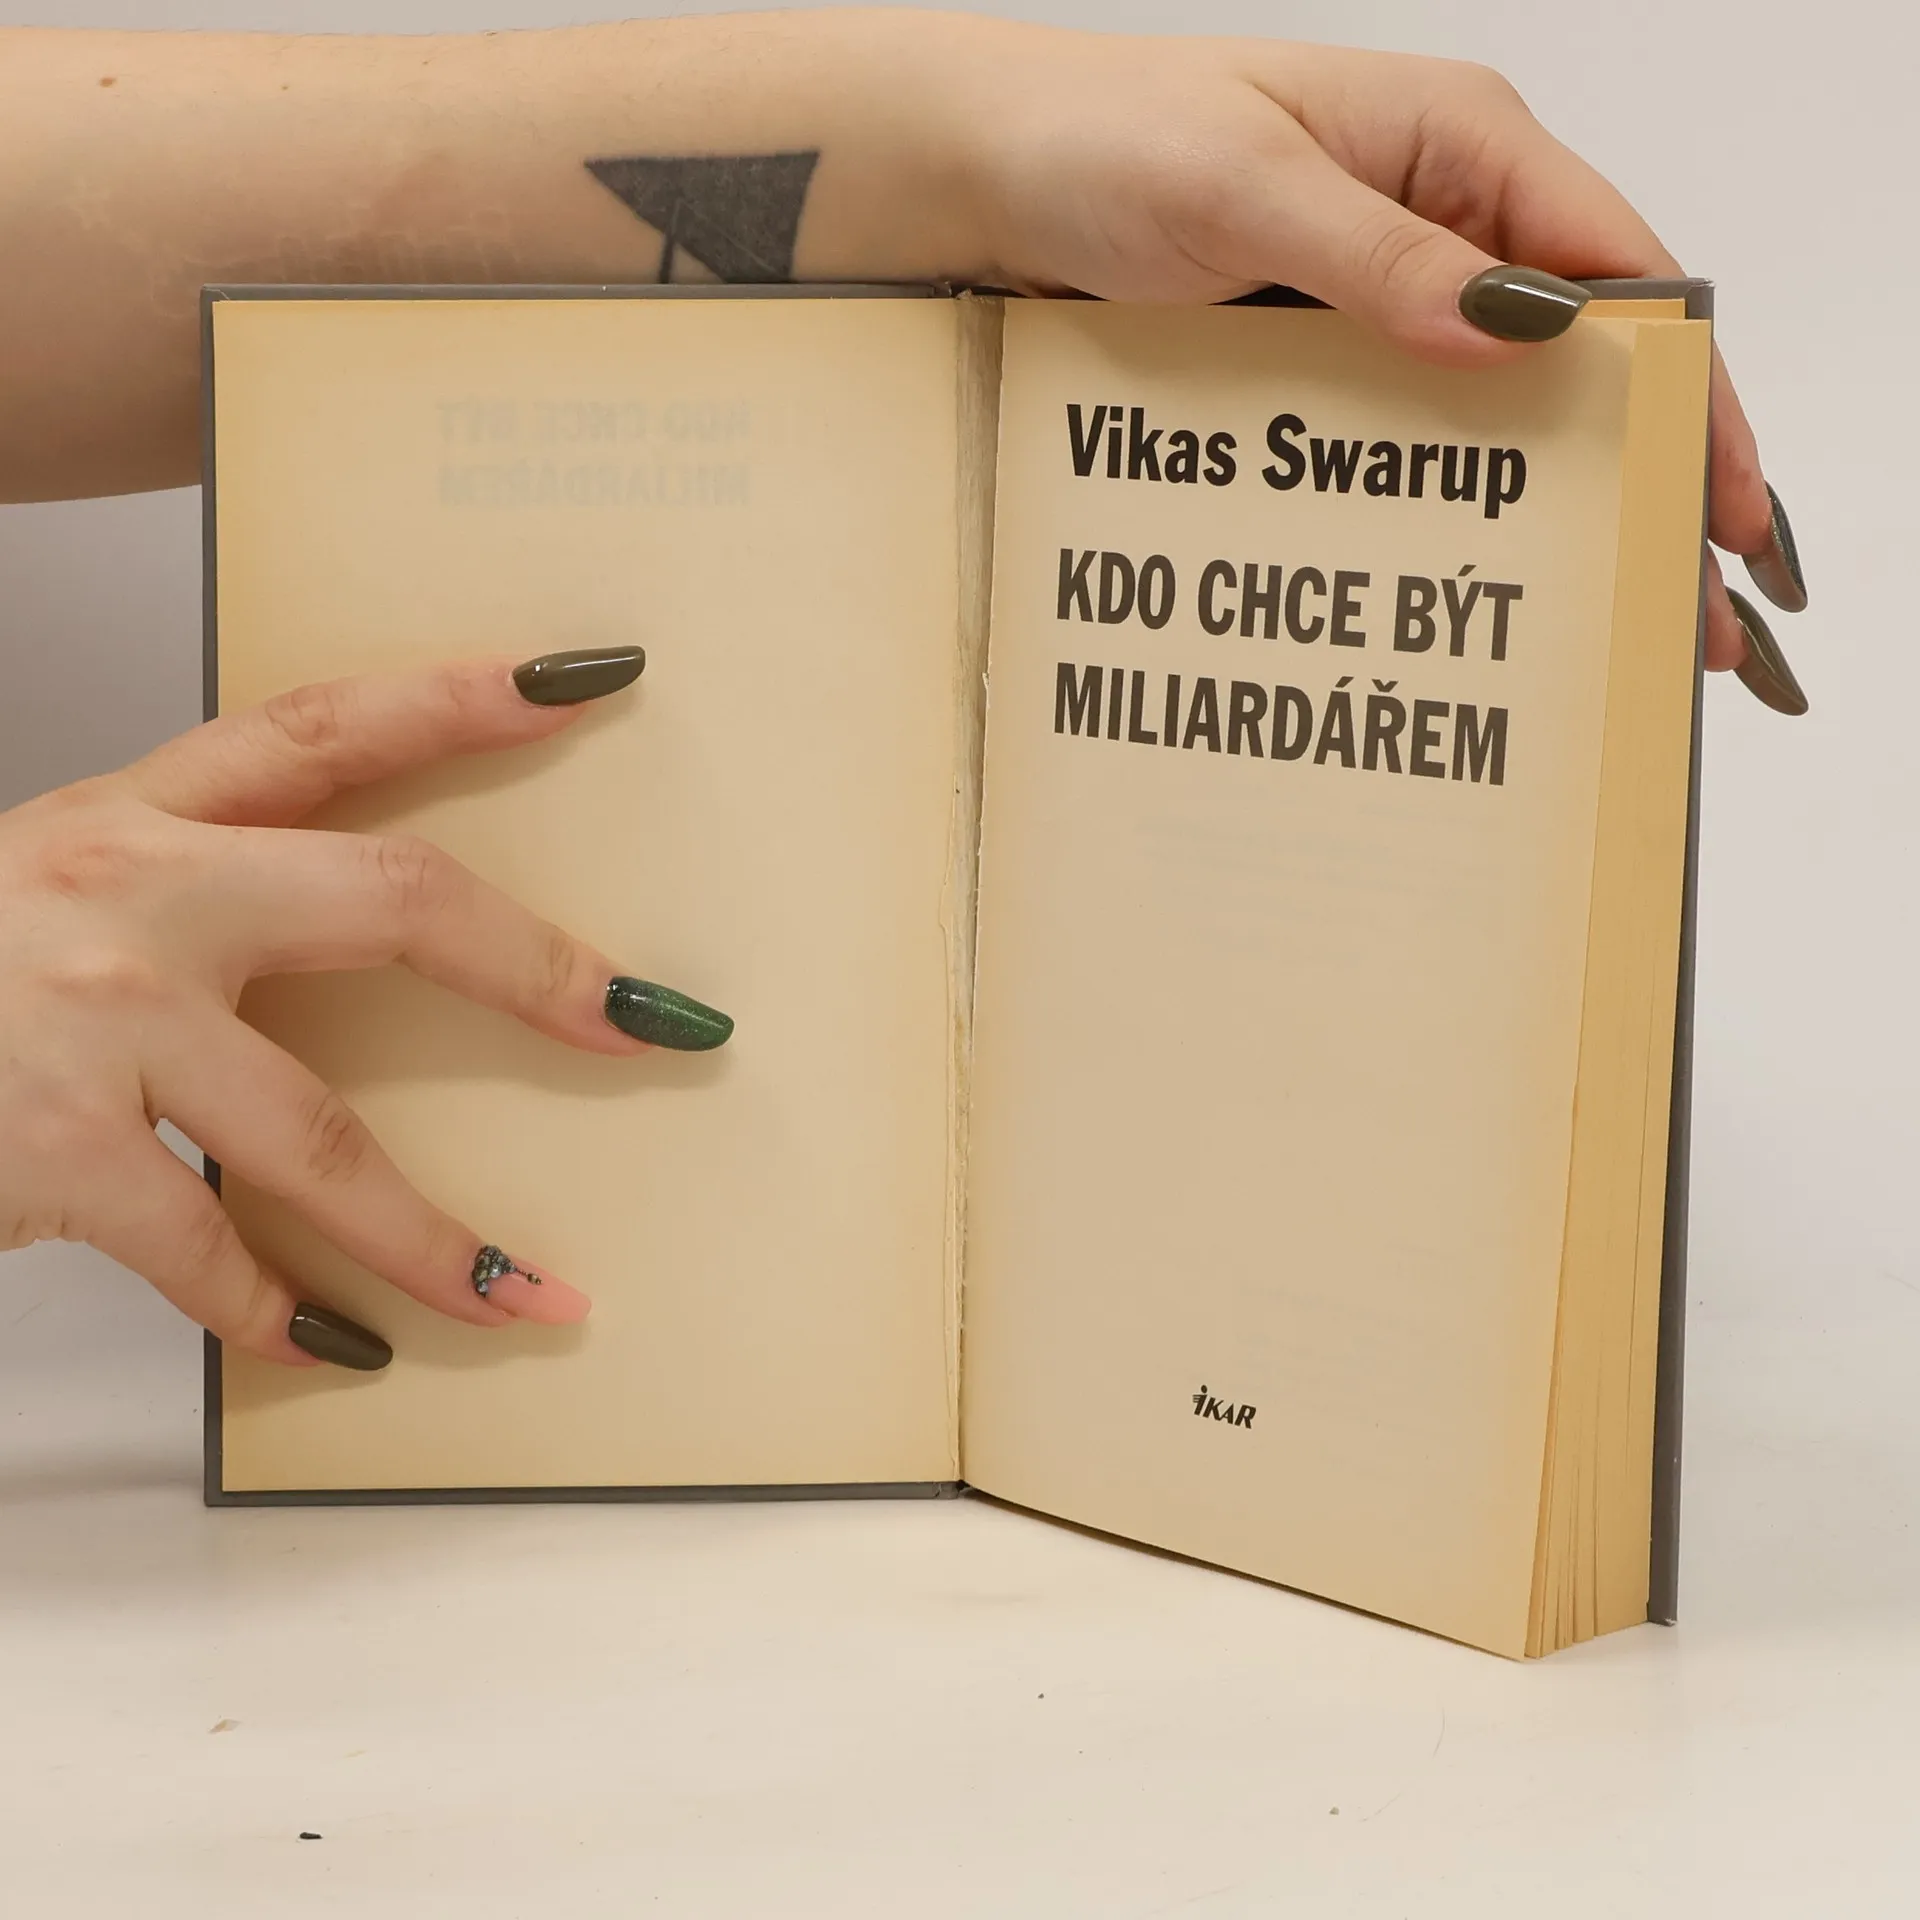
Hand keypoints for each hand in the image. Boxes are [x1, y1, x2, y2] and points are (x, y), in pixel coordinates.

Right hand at [0, 650, 730, 1371]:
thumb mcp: (52, 890)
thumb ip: (192, 904)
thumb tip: (356, 974)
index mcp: (135, 816)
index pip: (323, 723)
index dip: (460, 696)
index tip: (588, 677)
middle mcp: (128, 891)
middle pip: (390, 900)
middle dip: (538, 969)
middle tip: (657, 1028)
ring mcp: (88, 1018)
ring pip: (320, 1130)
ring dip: (435, 1235)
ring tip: (533, 1293)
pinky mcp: (47, 1146)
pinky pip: (209, 1248)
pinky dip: (280, 1312)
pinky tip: (339, 1345)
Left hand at [910, 20, 1805, 709]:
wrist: (983, 177)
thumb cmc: (1101, 139)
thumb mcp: (1242, 186)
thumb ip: (1377, 254)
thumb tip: (1513, 329)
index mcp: (1455, 141)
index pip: (1620, 271)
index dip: (1692, 392)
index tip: (1723, 506)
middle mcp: (1433, 217)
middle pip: (1577, 354)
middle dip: (1642, 473)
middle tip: (1684, 611)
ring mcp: (1373, 291)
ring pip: (1493, 406)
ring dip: (1547, 500)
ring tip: (1594, 614)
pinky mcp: (1312, 351)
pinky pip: (1398, 430)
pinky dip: (1439, 497)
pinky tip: (1462, 573)